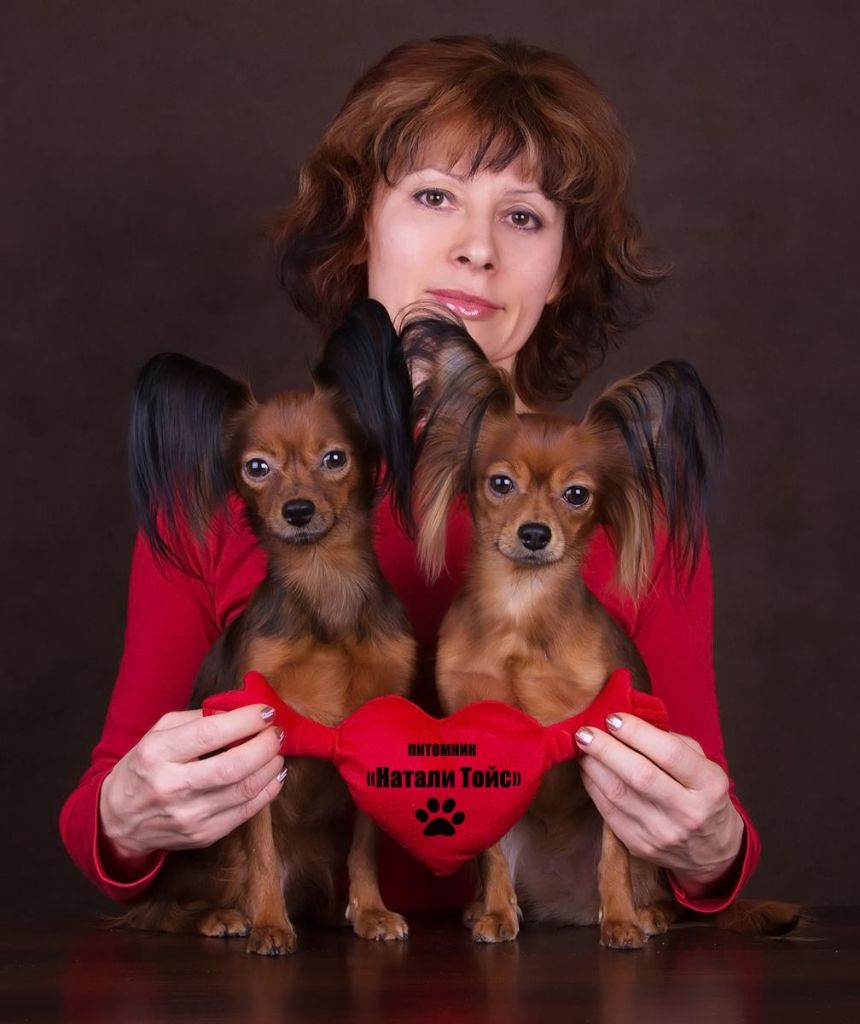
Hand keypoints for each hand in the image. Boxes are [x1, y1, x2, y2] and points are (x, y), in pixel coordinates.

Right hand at [99, 705, 286, 860]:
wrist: (120, 819)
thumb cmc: (145, 766)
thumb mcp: (158, 733)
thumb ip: (198, 718)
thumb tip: (242, 709)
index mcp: (157, 754)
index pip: (209, 734)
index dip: (245, 720)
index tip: (266, 711)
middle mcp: (171, 787)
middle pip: (232, 767)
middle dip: (264, 745)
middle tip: (277, 732)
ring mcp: (189, 816)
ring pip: (245, 791)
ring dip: (271, 766)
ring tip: (277, 750)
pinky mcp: (204, 835)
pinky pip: (246, 812)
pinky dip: (268, 790)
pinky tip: (274, 774)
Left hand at [575, 713, 743, 896]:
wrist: (711, 850)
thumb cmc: (702, 795)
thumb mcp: (704, 764)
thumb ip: (672, 742)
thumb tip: (629, 722)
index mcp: (709, 785)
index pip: (670, 754)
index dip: (637, 733)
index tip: (613, 717)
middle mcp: (688, 812)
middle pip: (640, 775)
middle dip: (606, 748)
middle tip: (585, 731)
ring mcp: (662, 832)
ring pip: (618, 793)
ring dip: (594, 765)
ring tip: (583, 746)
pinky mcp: (640, 845)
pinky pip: (608, 811)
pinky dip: (593, 785)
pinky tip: (588, 768)